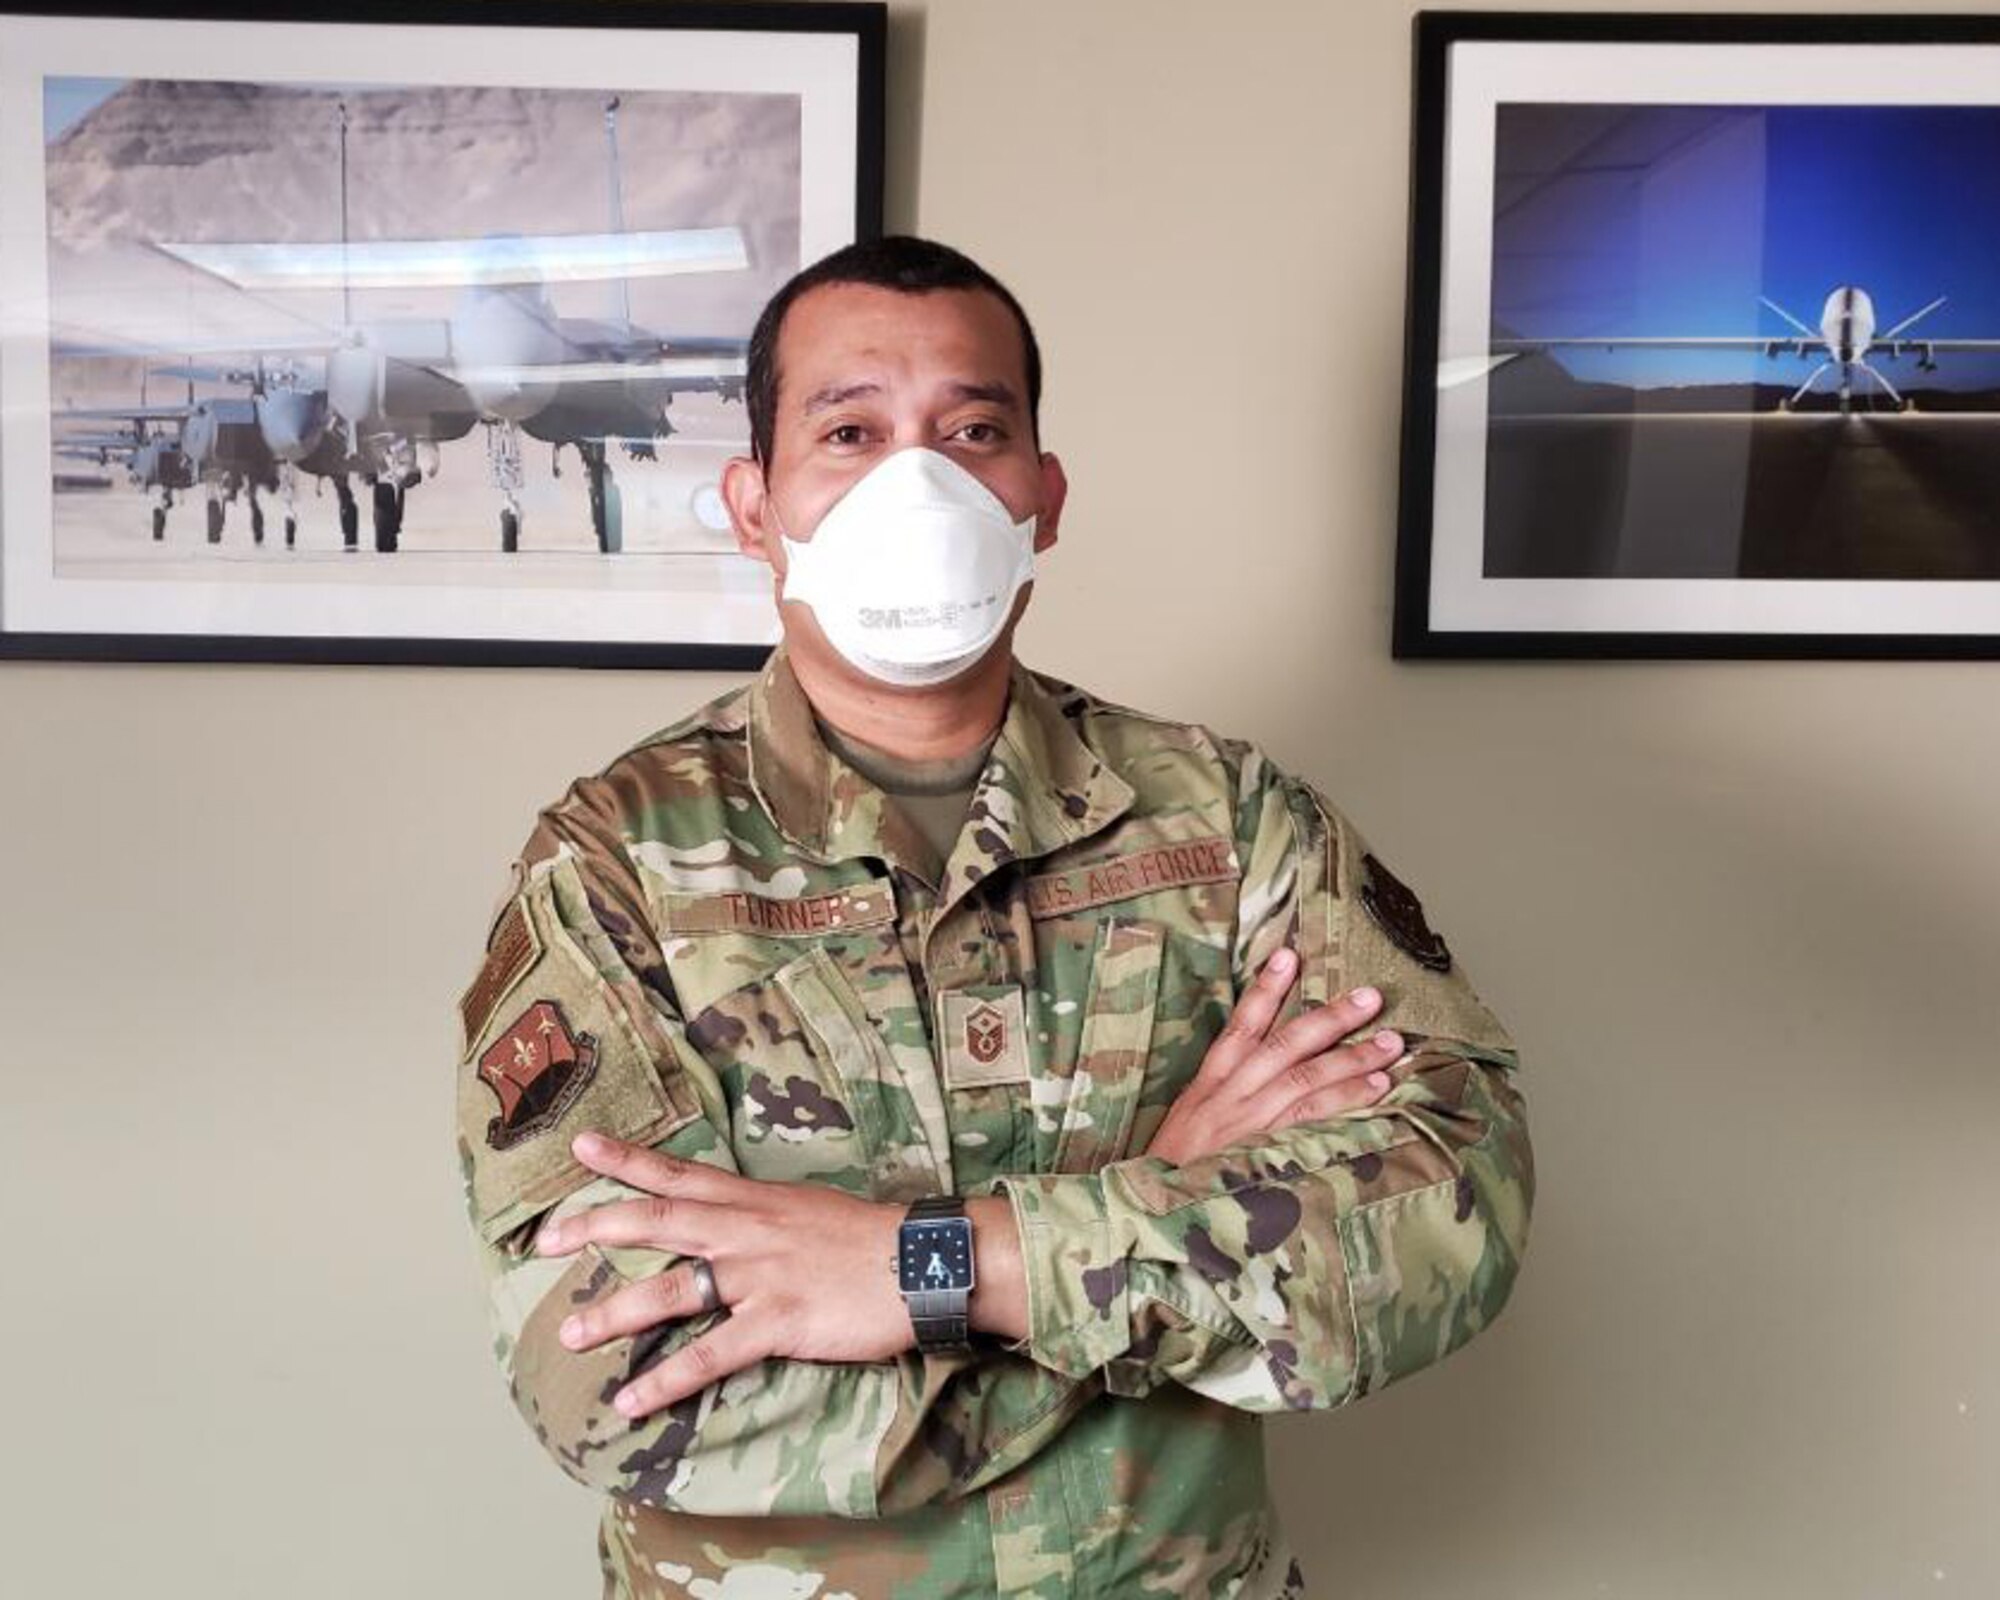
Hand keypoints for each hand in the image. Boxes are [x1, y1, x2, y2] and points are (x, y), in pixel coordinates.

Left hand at [533, 1132, 908, 1419]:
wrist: (922, 1261)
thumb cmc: (871, 1240)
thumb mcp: (809, 1210)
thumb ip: (765, 1216)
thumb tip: (734, 1222)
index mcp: (754, 1201)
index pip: (679, 1173)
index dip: (626, 1159)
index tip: (580, 1146)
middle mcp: (746, 1231)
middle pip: (657, 1220)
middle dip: (595, 1228)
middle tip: (546, 1242)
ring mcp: (759, 1276)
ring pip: (670, 1290)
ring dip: (614, 1312)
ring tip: (569, 1332)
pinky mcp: (778, 1322)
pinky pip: (709, 1355)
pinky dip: (665, 1380)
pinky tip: (630, 1401)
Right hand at [1145, 946, 1402, 1164]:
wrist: (1153, 1211)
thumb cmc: (1175, 1168)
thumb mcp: (1188, 1119)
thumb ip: (1222, 1092)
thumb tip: (1262, 1066)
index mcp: (1211, 1081)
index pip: (1241, 1024)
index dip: (1265, 989)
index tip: (1288, 955)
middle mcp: (1233, 1094)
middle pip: (1287, 1044)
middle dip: (1331, 1018)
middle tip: (1370, 996)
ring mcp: (1252, 1121)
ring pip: (1308, 1078)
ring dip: (1353, 1058)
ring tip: (1390, 1044)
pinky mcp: (1268, 1150)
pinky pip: (1315, 1118)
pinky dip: (1348, 1100)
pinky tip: (1379, 1089)